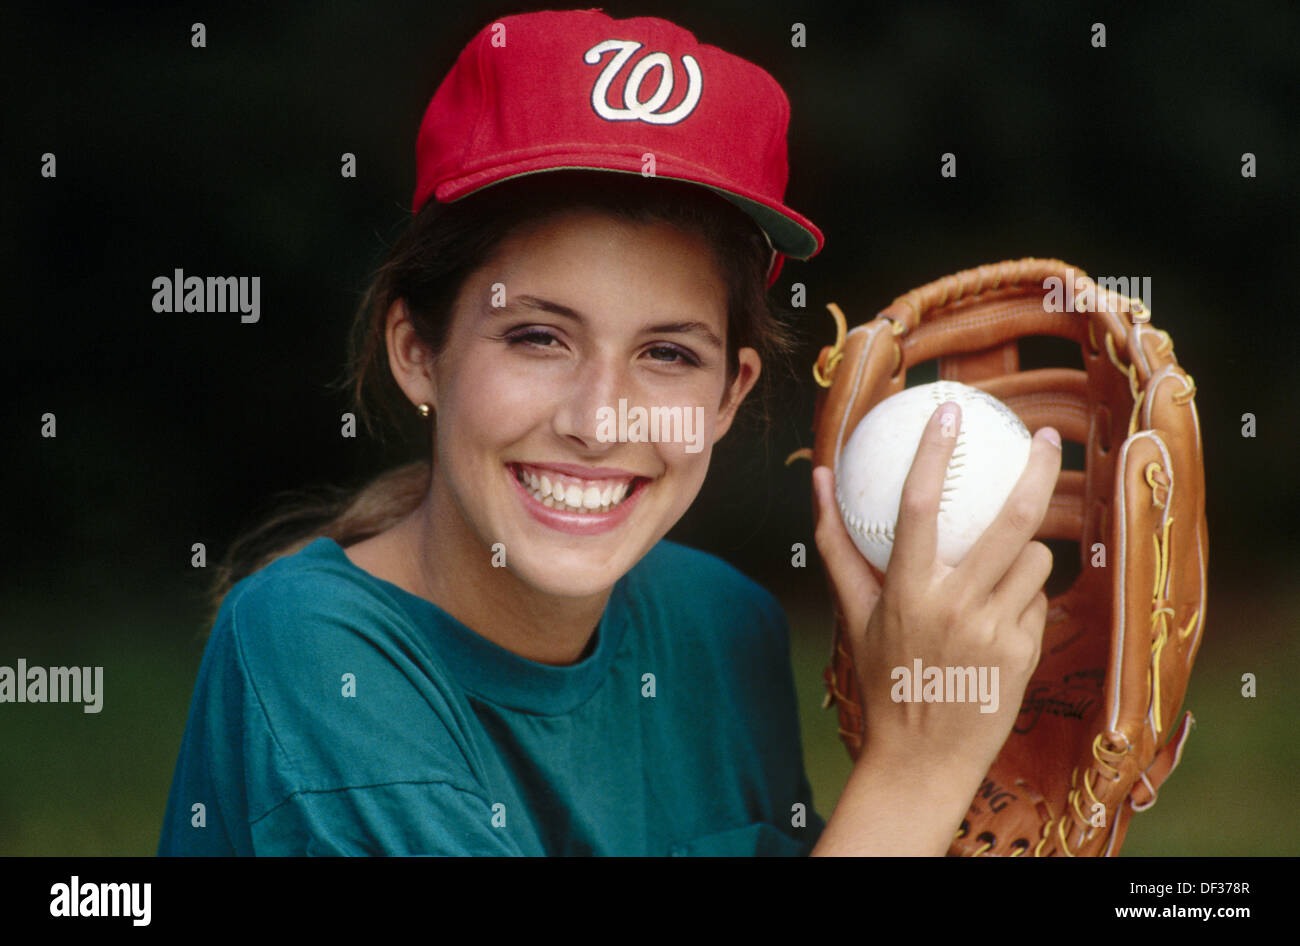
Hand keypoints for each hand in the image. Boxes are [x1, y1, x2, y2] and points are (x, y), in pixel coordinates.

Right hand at [813, 401, 1061, 776]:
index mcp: (905, 592)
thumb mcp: (853, 613)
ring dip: (1024, 554)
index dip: (934, 453)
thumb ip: (836, 543)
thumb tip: (817, 477)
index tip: (948, 412)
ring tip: (1000, 570)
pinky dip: (1022, 600)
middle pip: (1010, 521)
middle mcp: (953, 608)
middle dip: (1037, 470)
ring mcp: (993, 632)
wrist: (922, 759)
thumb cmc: (883, 678)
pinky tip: (1000, 624)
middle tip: (1046, 437)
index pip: (918, 507)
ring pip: (1034, 560)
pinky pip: (1036, 602)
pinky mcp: (1024, 654)